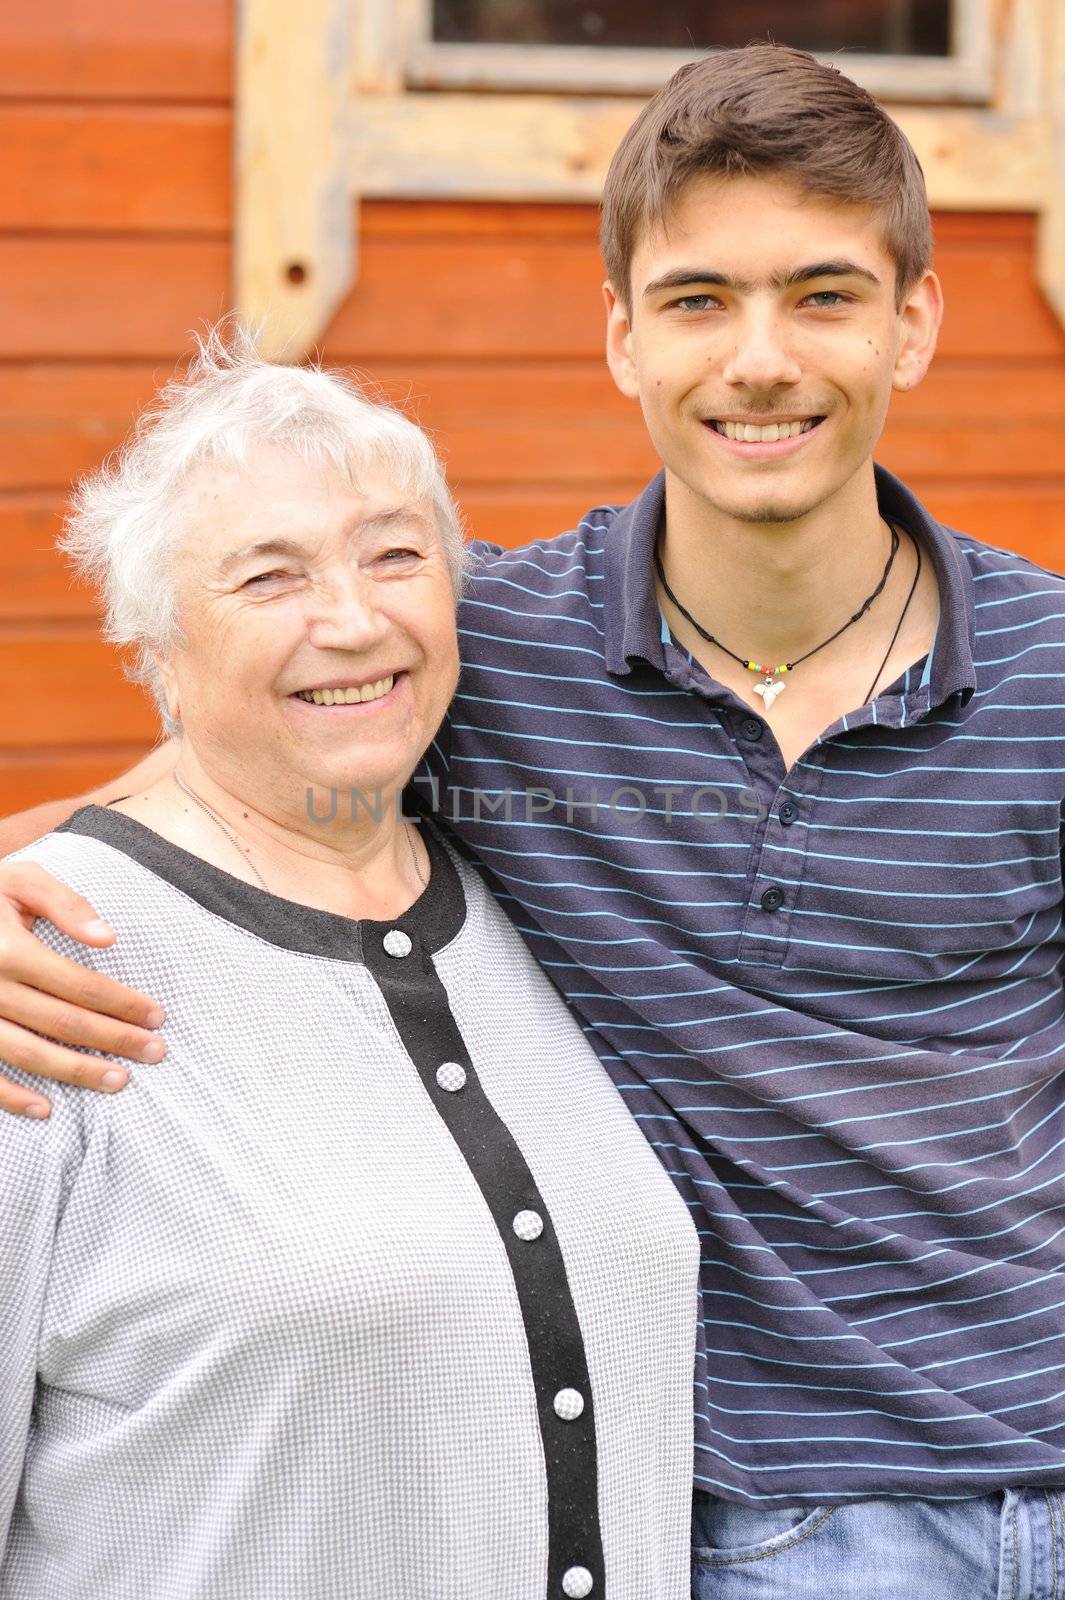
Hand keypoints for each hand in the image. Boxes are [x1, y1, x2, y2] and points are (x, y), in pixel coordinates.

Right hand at [0, 862, 166, 1118]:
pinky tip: (45, 1109)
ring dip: (75, 1071)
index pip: (79, 984)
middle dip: (113, 1040)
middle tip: (155, 1053)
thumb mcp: (21, 880)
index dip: (122, 1003)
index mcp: (9, 947)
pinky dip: (11, 1097)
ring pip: (27, 1053)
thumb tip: (109, 939)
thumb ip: (66, 904)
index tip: (157, 1017)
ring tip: (118, 1082)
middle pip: (62, 1021)